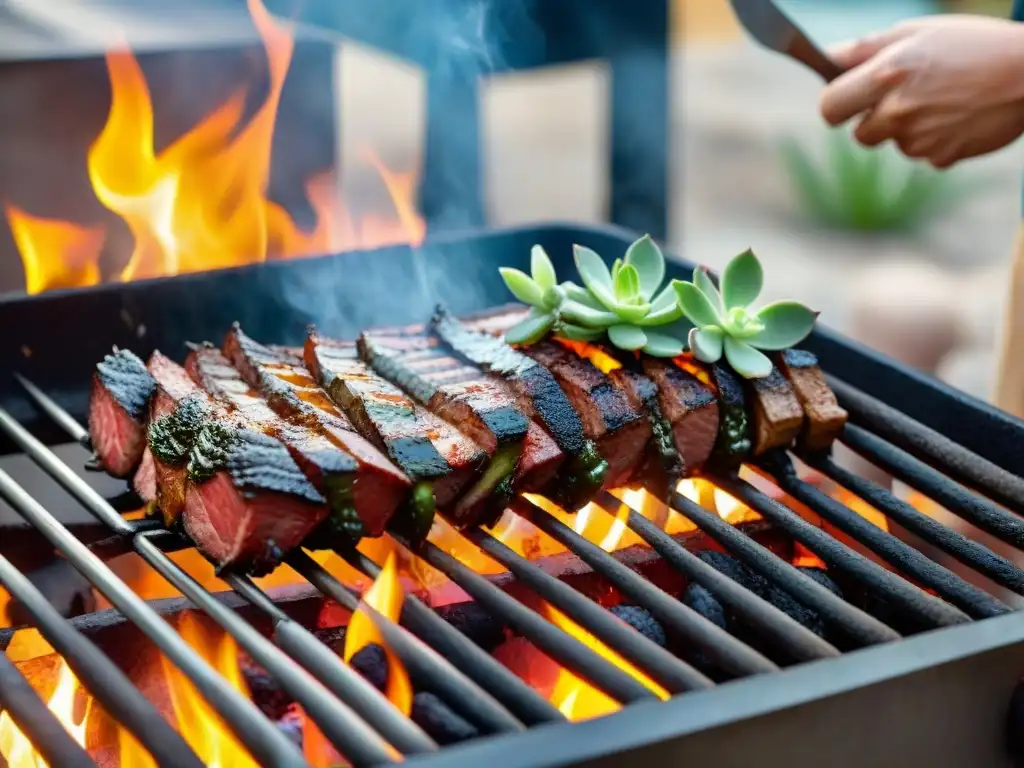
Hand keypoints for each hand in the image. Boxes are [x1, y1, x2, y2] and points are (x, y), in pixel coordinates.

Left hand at [819, 15, 1023, 167]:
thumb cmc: (972, 44)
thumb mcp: (917, 32)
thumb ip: (865, 49)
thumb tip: (826, 59)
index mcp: (886, 75)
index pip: (830, 108)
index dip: (837, 104)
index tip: (848, 98)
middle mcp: (898, 111)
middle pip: (860, 133)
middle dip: (874, 118)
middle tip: (907, 94)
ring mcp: (919, 138)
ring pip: (894, 143)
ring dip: (909, 127)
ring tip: (943, 99)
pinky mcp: (941, 157)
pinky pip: (924, 154)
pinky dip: (936, 140)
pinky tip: (958, 116)